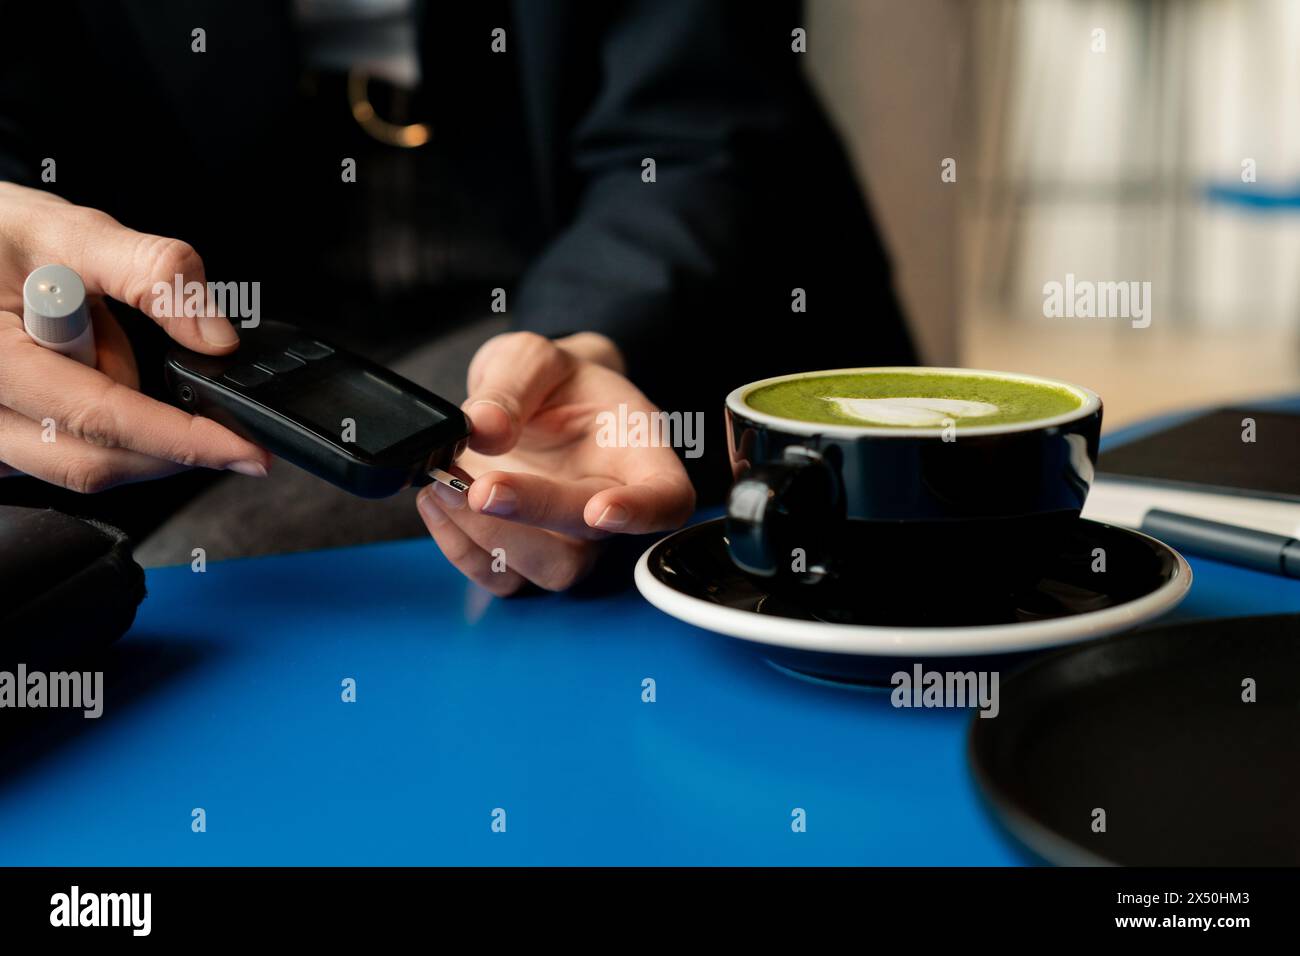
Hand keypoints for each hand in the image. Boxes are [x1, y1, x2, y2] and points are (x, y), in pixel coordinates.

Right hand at [0, 183, 269, 488]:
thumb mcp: (68, 230)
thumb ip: (150, 273)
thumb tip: (214, 336)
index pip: (100, 417)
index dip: (182, 439)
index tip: (244, 450)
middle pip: (94, 461)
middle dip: (163, 438)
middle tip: (196, 394)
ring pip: (81, 462)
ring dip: (123, 421)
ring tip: (100, 344)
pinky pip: (61, 453)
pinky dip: (98, 424)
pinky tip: (87, 370)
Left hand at [417, 330, 695, 593]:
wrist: (531, 398)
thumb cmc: (552, 380)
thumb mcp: (532, 357)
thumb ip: (512, 385)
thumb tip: (486, 428)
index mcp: (638, 452)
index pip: (666, 498)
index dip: (641, 513)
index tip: (601, 511)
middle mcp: (611, 503)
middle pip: (589, 540)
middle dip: (532, 517)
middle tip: (479, 485)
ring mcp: (569, 537)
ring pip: (548, 570)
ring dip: (489, 536)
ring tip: (444, 483)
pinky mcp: (525, 553)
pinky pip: (502, 579)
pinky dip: (460, 548)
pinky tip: (438, 503)